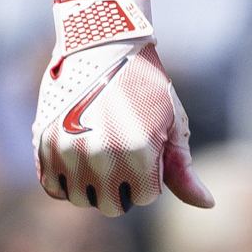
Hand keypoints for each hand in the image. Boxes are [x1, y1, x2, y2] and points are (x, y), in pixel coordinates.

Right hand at [35, 0, 214, 213]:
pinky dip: (64, 181)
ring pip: (80, 199)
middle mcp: (101, 156)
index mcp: (138, 153)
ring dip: (91, 187)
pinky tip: (77, 161)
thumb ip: (183, 171)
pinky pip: (52, 186)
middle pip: (112, 206)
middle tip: (122, 155)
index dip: (149, 176)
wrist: (102, 44)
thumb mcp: (172, 124)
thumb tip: (208, 206)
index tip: (146, 148)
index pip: (145, 197)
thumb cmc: (145, 84)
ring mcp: (68, 151)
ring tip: (99, 155)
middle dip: (122, 188)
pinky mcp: (44, 143)